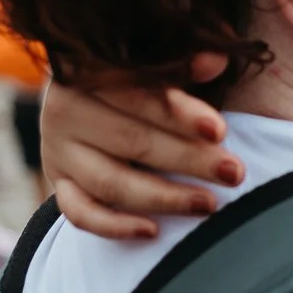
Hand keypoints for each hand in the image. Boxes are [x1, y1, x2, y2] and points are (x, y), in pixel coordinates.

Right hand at [41, 54, 241, 237]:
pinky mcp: (59, 182)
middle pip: (131, 141)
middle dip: (188, 159)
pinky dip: (114, 226)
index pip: (137, 93)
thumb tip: (217, 60)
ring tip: (209, 204)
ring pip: (110, 182)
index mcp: (89, 69)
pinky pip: (79, 213)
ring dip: (163, 197)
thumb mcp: (158, 62)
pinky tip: (153, 232)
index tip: (220, 131)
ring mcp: (59, 150)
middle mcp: (65, 109)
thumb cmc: (140, 77)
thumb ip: (185, 62)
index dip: (179, 113)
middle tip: (234, 172)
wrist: (91, 95)